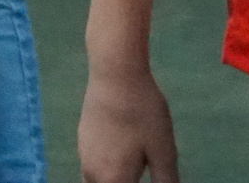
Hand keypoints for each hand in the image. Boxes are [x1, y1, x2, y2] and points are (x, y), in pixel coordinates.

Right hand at [79, 66, 180, 182]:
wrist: (115, 76)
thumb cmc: (143, 113)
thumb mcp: (163, 151)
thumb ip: (166, 181)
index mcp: (113, 181)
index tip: (147, 173)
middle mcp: (92, 175)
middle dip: (126, 182)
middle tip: (143, 168)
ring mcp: (83, 158)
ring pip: (97, 182)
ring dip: (115, 178)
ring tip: (137, 164)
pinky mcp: (82, 142)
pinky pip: (93, 167)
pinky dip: (107, 168)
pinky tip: (123, 149)